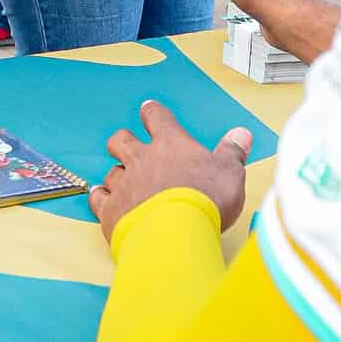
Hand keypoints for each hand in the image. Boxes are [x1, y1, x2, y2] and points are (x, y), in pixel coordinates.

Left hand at [90, 100, 251, 244]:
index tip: (149, 109)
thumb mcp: (230, 172)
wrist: (174, 232)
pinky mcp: (111, 210)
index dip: (153, 112)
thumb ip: (232, 152)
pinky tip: (101, 198)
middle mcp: (142, 158)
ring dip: (116, 173)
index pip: (157, 117)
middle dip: (123, 140)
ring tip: (120, 179)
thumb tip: (241, 134)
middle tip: (128, 144)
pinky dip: (100, 197)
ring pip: (111, 170)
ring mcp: (124, 184)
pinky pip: (98, 198)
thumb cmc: (205, 200)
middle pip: (122, 139)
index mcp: (171, 144)